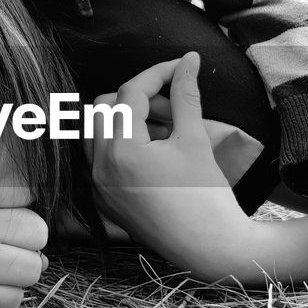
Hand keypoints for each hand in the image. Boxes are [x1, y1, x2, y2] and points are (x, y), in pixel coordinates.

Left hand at [85, 52, 251, 268]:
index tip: (181, 66)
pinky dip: (120, 143)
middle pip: (104, 107)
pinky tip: (154, 150)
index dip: (157, 74)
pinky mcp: (103, 199)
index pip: (130, 94)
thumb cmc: (206, 196)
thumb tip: (190, 59)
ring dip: (125, 118)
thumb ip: (186, 95)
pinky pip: (99, 157)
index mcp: (121, 152)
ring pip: (97, 131)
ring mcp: (97, 186)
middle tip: (173, 105)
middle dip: (138, 96)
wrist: (210, 248)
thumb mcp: (195, 139)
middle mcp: (99, 168)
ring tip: (166, 128)